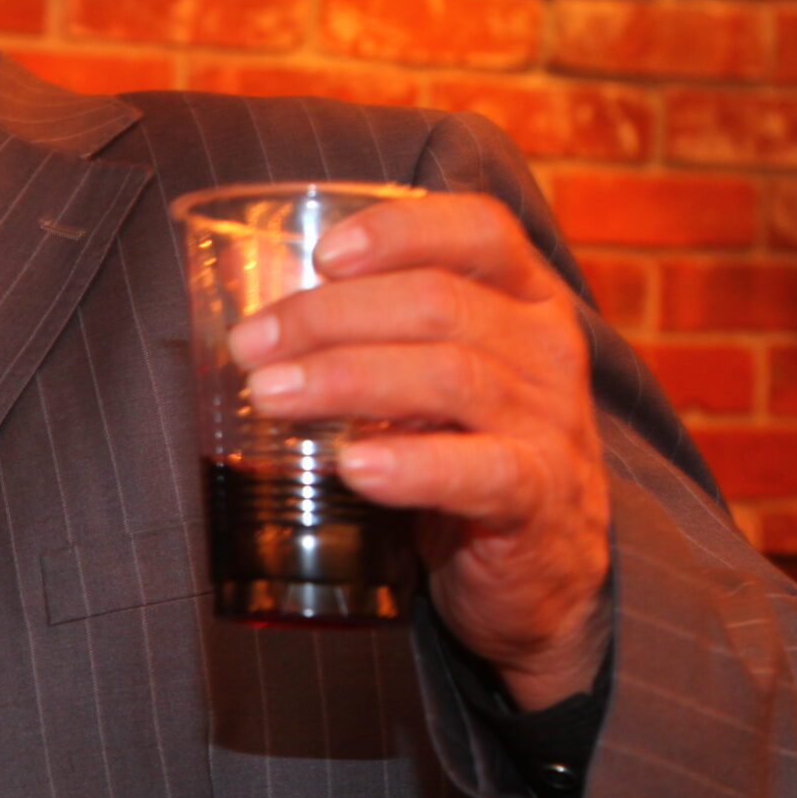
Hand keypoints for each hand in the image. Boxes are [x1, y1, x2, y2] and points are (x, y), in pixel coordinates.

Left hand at [226, 193, 611, 710]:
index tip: (322, 255)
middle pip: (439, 303)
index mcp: (524, 299)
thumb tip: (247, 305)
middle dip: (329, 316)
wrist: (546, 568)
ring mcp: (549, 423)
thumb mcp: (436, 375)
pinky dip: (411, 465)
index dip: (399, 230)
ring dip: (347, 379)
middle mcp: (545, 349)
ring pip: (449, 376)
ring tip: (272, 395)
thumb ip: (373, 335)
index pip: (479, 229)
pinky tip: (353, 466)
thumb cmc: (468, 447)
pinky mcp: (538, 497)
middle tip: (250, 346)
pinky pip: (480, 470)